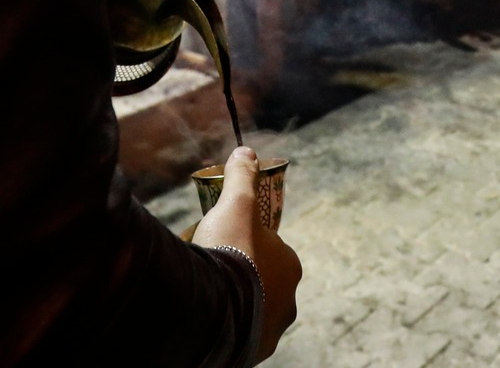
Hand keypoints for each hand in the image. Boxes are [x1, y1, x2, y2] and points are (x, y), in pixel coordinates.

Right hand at [192, 146, 301, 363]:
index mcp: (290, 266)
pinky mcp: (253, 352)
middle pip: (262, 284)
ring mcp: (271, 329)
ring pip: (252, 310)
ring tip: (208, 295)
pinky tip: (210, 317)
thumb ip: (242, 178)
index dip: (245, 246)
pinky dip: (228, 326)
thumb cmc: (229, 252)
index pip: (270, 252)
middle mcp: (289, 301)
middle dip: (242, 278)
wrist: (214, 306)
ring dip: (235, 303)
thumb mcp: (234, 205)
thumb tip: (246, 152)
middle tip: (213, 271)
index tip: (223, 245)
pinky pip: (240, 335)